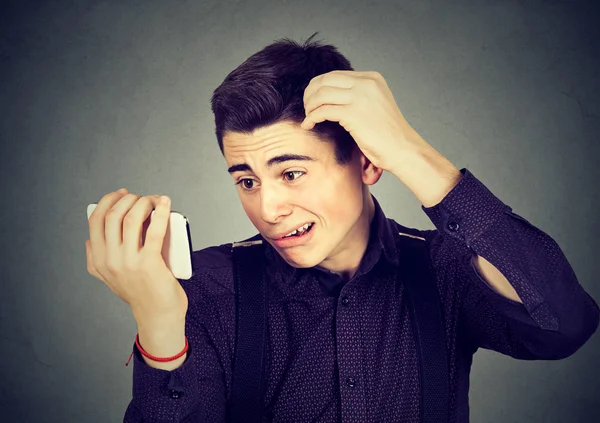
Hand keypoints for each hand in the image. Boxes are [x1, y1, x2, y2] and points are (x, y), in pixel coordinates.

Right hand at [85, 189, 187, 324]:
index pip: (95, 219)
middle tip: (143, 198)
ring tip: (155, 200)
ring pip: (132, 218)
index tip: (123, 193)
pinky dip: (162, 212)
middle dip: (129, 199)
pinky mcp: (150, 263)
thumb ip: (95, 261)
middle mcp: (110, 259)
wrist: (158, 315)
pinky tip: (166, 203)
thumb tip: (90, 240)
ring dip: (145, 202)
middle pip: (113, 214)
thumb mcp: (108, 278)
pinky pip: (155, 230)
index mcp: (98, 259)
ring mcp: (129, 261)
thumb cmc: (140, 292)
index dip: (108, 200)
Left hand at [301, 70, 428, 172]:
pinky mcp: (353, 113)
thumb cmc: (387, 134)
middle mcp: (366, 83)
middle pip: (324, 81)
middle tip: (306, 108)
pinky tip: (309, 125)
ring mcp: (360, 97)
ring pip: (320, 95)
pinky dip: (311, 118)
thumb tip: (329, 95)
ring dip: (309, 107)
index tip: (312, 100)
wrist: (402, 148)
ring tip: (308, 118)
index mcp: (372, 78)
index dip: (318, 87)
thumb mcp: (374, 104)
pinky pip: (322, 111)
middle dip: (310, 94)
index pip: (334, 75)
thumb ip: (357, 95)